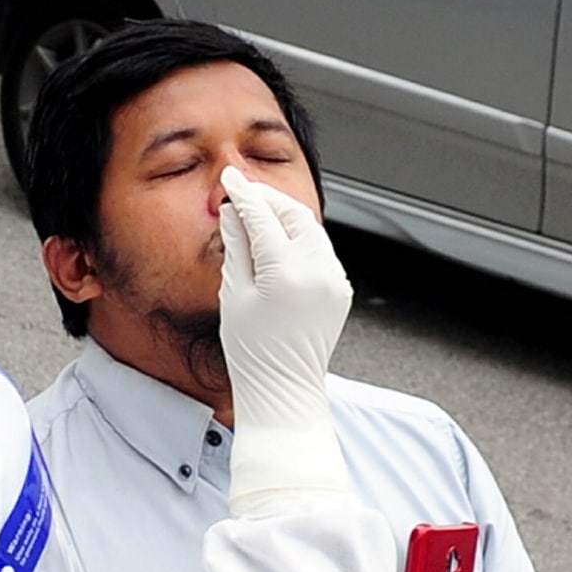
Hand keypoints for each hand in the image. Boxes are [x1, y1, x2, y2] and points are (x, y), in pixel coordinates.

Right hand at [214, 168, 355, 503]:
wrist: (285, 390)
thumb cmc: (254, 354)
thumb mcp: (235, 296)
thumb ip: (236, 248)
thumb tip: (234, 215)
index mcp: (285, 273)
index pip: (262, 216)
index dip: (244, 194)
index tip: (231, 181)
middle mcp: (316, 272)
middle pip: (292, 214)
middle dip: (268, 199)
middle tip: (244, 192)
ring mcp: (333, 279)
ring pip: (310, 228)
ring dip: (285, 216)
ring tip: (259, 215)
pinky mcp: (340, 288)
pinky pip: (320, 249)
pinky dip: (300, 238)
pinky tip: (280, 241)